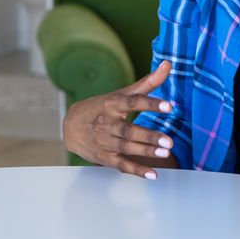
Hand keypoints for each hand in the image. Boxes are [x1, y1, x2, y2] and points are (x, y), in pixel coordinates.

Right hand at [62, 61, 176, 177]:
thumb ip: (148, 82)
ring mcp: (105, 141)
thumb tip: (168, 64)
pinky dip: (136, 171)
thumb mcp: (122, 94)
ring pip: (126, 147)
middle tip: (169, 141)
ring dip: (146, 151)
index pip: (133, 102)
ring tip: (165, 153)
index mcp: (113, 104)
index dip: (151, 103)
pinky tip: (152, 174)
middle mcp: (107, 123)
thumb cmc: (102, 107)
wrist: (70, 126)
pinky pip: (121, 165)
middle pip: (129, 130)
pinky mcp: (105, 157)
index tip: (169, 106)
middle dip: (149, 136)